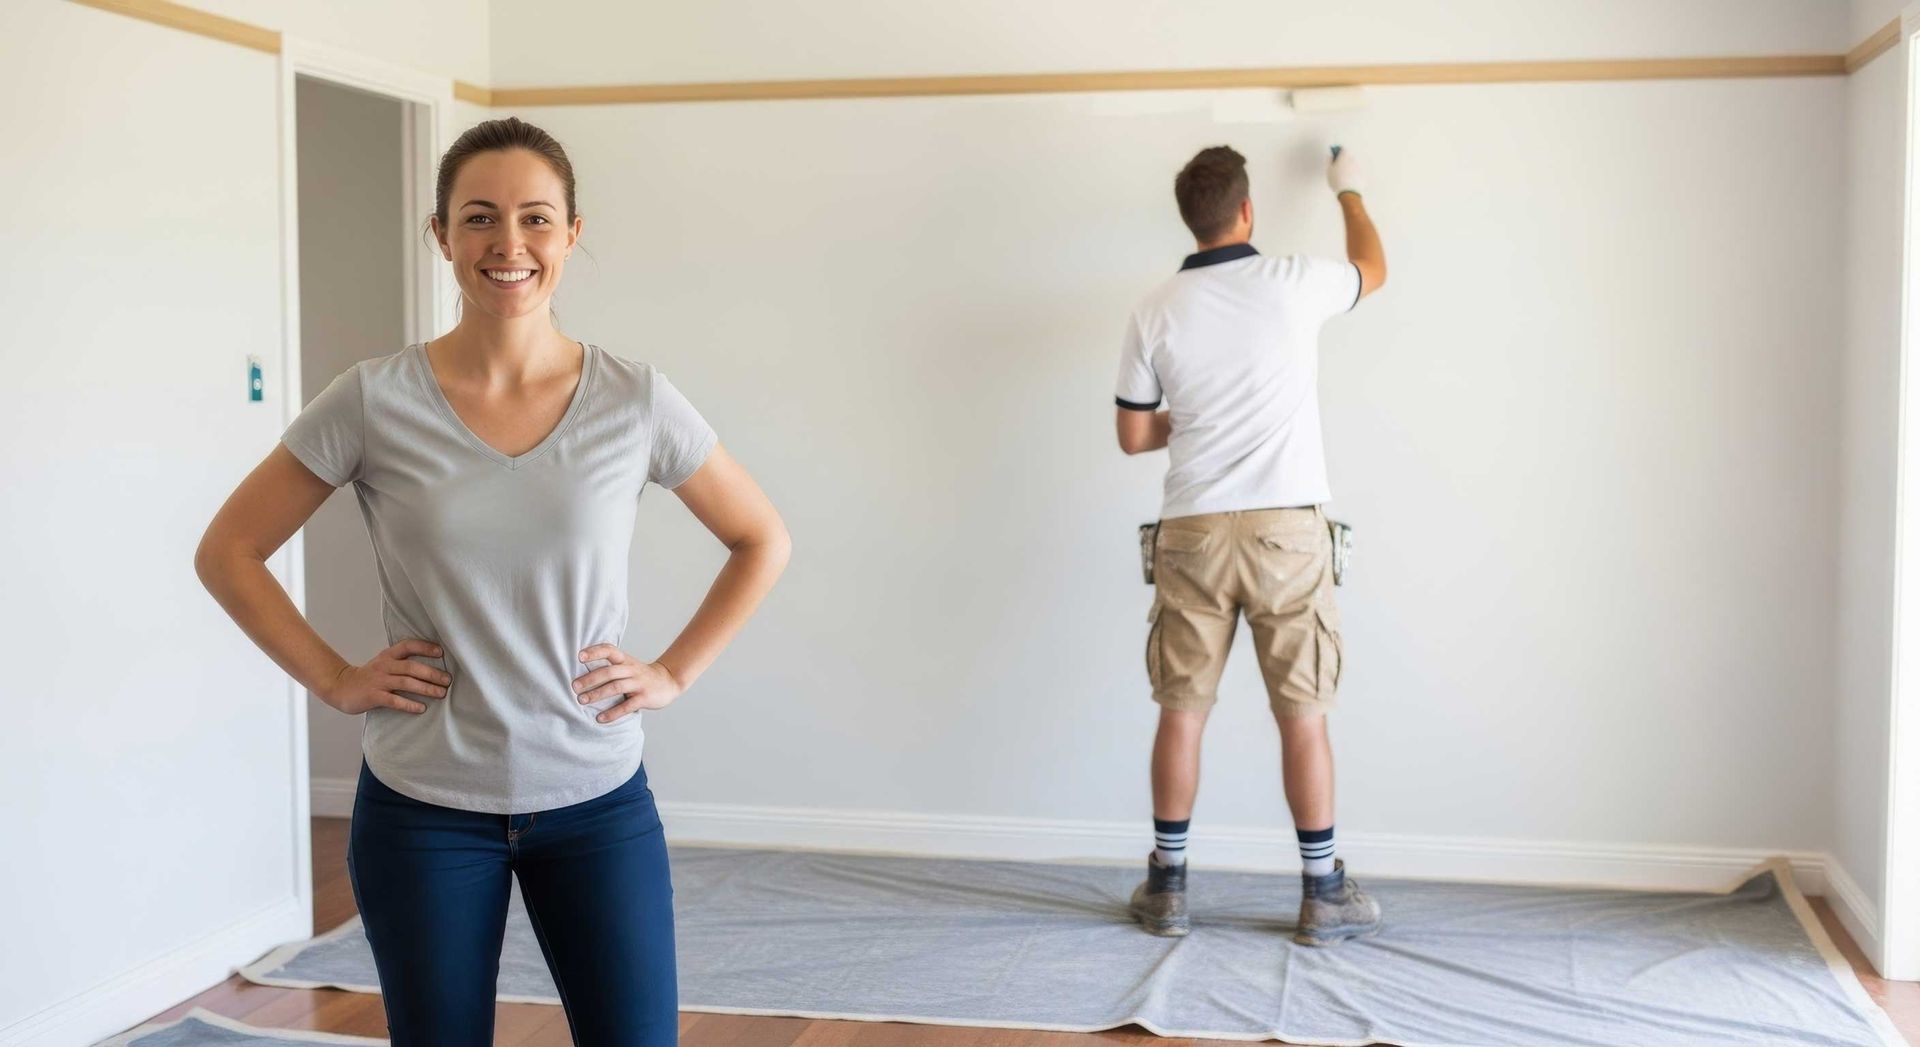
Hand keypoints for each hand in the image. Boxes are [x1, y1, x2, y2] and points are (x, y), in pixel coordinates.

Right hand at [321, 639, 449, 714]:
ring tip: (441, 693)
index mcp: (388, 655)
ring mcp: (378, 681)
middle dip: (432, 673)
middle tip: (448, 680)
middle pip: (411, 667)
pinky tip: (421, 708)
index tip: (441, 653)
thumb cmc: (369, 677)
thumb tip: (433, 669)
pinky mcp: (373, 696)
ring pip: (406, 683)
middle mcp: (384, 666)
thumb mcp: (384, 664)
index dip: (425, 647)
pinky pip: (394, 700)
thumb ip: (402, 663)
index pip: (408, 646)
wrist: (341, 687)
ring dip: (426, 688)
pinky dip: (409, 704)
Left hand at [573, 644, 683, 723]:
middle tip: (575, 687)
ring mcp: (639, 683)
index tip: (579, 656)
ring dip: (597, 694)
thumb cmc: (641, 675)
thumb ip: (610, 666)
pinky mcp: (645, 698)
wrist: (669, 682)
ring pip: (616, 687)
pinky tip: (600, 718)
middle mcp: (632, 670)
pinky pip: (627, 706)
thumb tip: (581, 674)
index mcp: (626, 660)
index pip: (609, 650)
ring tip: (582, 701)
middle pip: (609, 672)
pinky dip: (612, 713)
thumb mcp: (628, 665)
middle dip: (590, 679)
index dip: (595, 652)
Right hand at [1327, 145, 1362, 198]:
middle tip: (1338, 167)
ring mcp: (1359, 167)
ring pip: (1353, 165)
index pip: (1342, 149)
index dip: (1338, 152)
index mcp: (1345, 156)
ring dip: (1349, 168)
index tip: (1335, 154)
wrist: (1348, 192)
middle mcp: (1354, 159)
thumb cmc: (1338, 181)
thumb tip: (1330, 156)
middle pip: (1348, 157)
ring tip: (1343, 176)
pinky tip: (1348, 181)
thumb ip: (1329, 160)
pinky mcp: (1363, 174)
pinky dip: (1353, 175)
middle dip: (1344, 160)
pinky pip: (1357, 172)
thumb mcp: (1329, 170)